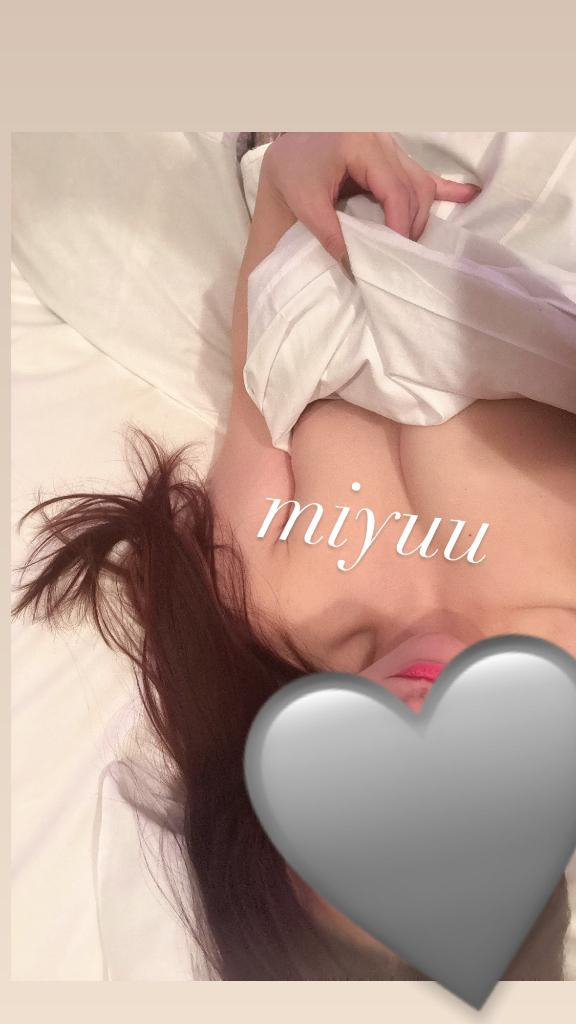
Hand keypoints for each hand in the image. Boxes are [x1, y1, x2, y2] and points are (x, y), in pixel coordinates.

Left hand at [260, 132, 481, 259]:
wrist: (287, 149)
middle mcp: (381, 140)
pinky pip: (423, 173)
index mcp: (360, 143)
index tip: (396, 254)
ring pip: (420, 184)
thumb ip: (330, 234)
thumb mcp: (305, 203)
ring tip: (413, 243)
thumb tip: (356, 267)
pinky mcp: (392, 156)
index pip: (395, 190)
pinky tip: (470, 193)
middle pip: (414, 189)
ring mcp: (390, 146)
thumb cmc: (292, 170)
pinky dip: (445, 187)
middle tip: (399, 256)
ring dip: (420, 216)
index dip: (401, 225)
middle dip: (411, 226)